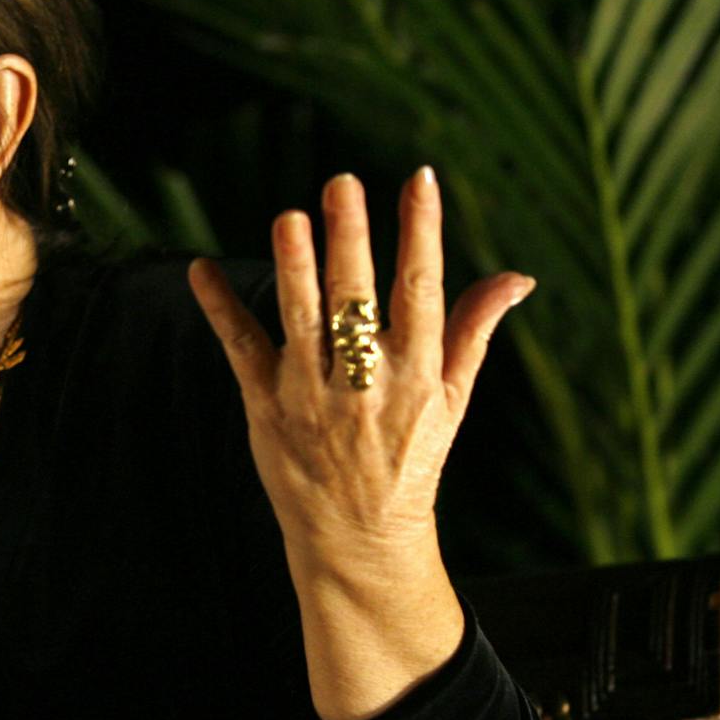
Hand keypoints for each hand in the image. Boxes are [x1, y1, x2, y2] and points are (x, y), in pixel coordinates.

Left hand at [187, 167, 534, 572]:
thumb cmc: (411, 460)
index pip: (421, 291)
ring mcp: (312, 396)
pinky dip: (220, 309)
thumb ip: (473, 330)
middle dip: (350, 240)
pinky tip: (200, 270)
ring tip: (288, 218)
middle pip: (357, 299)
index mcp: (417, 375)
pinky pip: (241, 350)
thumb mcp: (453, 400)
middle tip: (341, 184)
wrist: (362, 540)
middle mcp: (366, 384)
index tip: (420, 180)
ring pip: (301, 321)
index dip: (421, 233)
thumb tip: (518, 276)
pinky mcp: (267, 409)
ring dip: (293, 268)